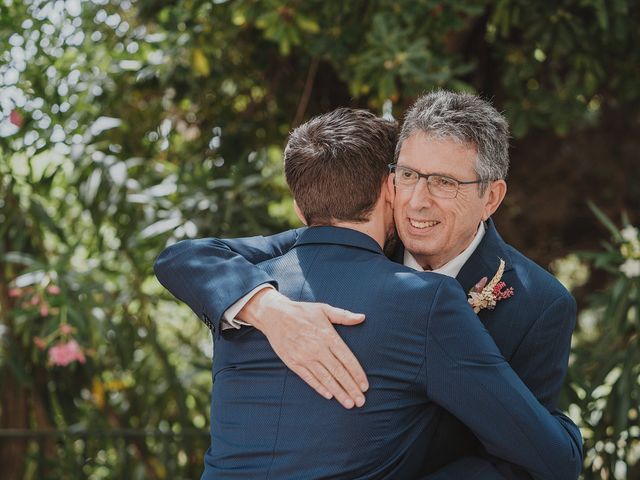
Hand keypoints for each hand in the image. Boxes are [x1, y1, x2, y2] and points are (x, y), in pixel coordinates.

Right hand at [238, 289, 368, 408]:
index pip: (347, 359)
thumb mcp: (323, 308)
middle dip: (351, 388)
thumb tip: (362, 318)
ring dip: (338, 392)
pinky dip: (319, 388)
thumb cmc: (302, 311)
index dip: (357, 374)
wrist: (274, 315)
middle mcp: (317, 348)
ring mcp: (304, 357)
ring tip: (349, 403)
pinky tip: (329, 395)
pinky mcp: (293, 363)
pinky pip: (309, 378)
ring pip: (325, 378)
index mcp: (327, 336)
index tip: (365, 386)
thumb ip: (343, 315)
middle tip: (361, 401)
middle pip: (338, 372)